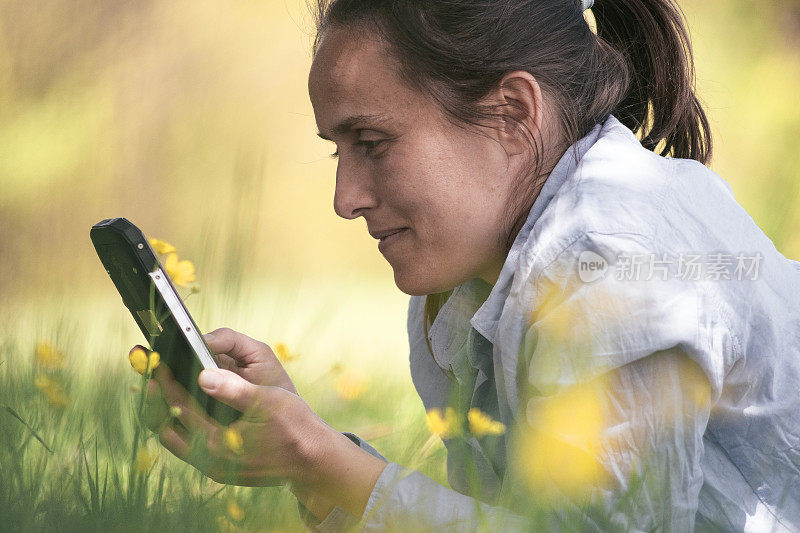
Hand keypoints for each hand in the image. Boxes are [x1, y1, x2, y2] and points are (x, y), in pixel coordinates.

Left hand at [128, 328, 385, 518]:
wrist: (313, 460)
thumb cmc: (295, 425)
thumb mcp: (267, 400)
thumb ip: (233, 389)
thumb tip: (204, 375)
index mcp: (217, 443)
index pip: (180, 407)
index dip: (166, 382)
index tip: (158, 363)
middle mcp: (210, 460)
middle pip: (167, 428)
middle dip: (156, 401)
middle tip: (150, 377)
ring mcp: (216, 468)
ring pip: (176, 441)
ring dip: (167, 416)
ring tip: (161, 393)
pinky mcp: (223, 470)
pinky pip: (191, 448)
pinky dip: (182, 428)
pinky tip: (187, 411)